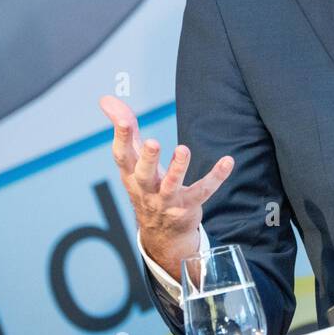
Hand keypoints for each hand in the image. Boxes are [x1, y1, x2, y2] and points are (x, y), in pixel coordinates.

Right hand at [98, 95, 233, 279]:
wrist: (161, 235)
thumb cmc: (145, 187)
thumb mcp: (132, 161)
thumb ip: (125, 129)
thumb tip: (106, 98)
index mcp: (131, 175)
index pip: (122, 156)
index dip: (121, 138)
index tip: (124, 120)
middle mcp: (146, 189)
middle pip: (143, 174)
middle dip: (148, 158)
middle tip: (152, 142)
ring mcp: (167, 200)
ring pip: (172, 184)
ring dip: (178, 168)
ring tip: (183, 150)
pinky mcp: (188, 206)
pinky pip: (203, 191)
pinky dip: (215, 177)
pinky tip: (227, 161)